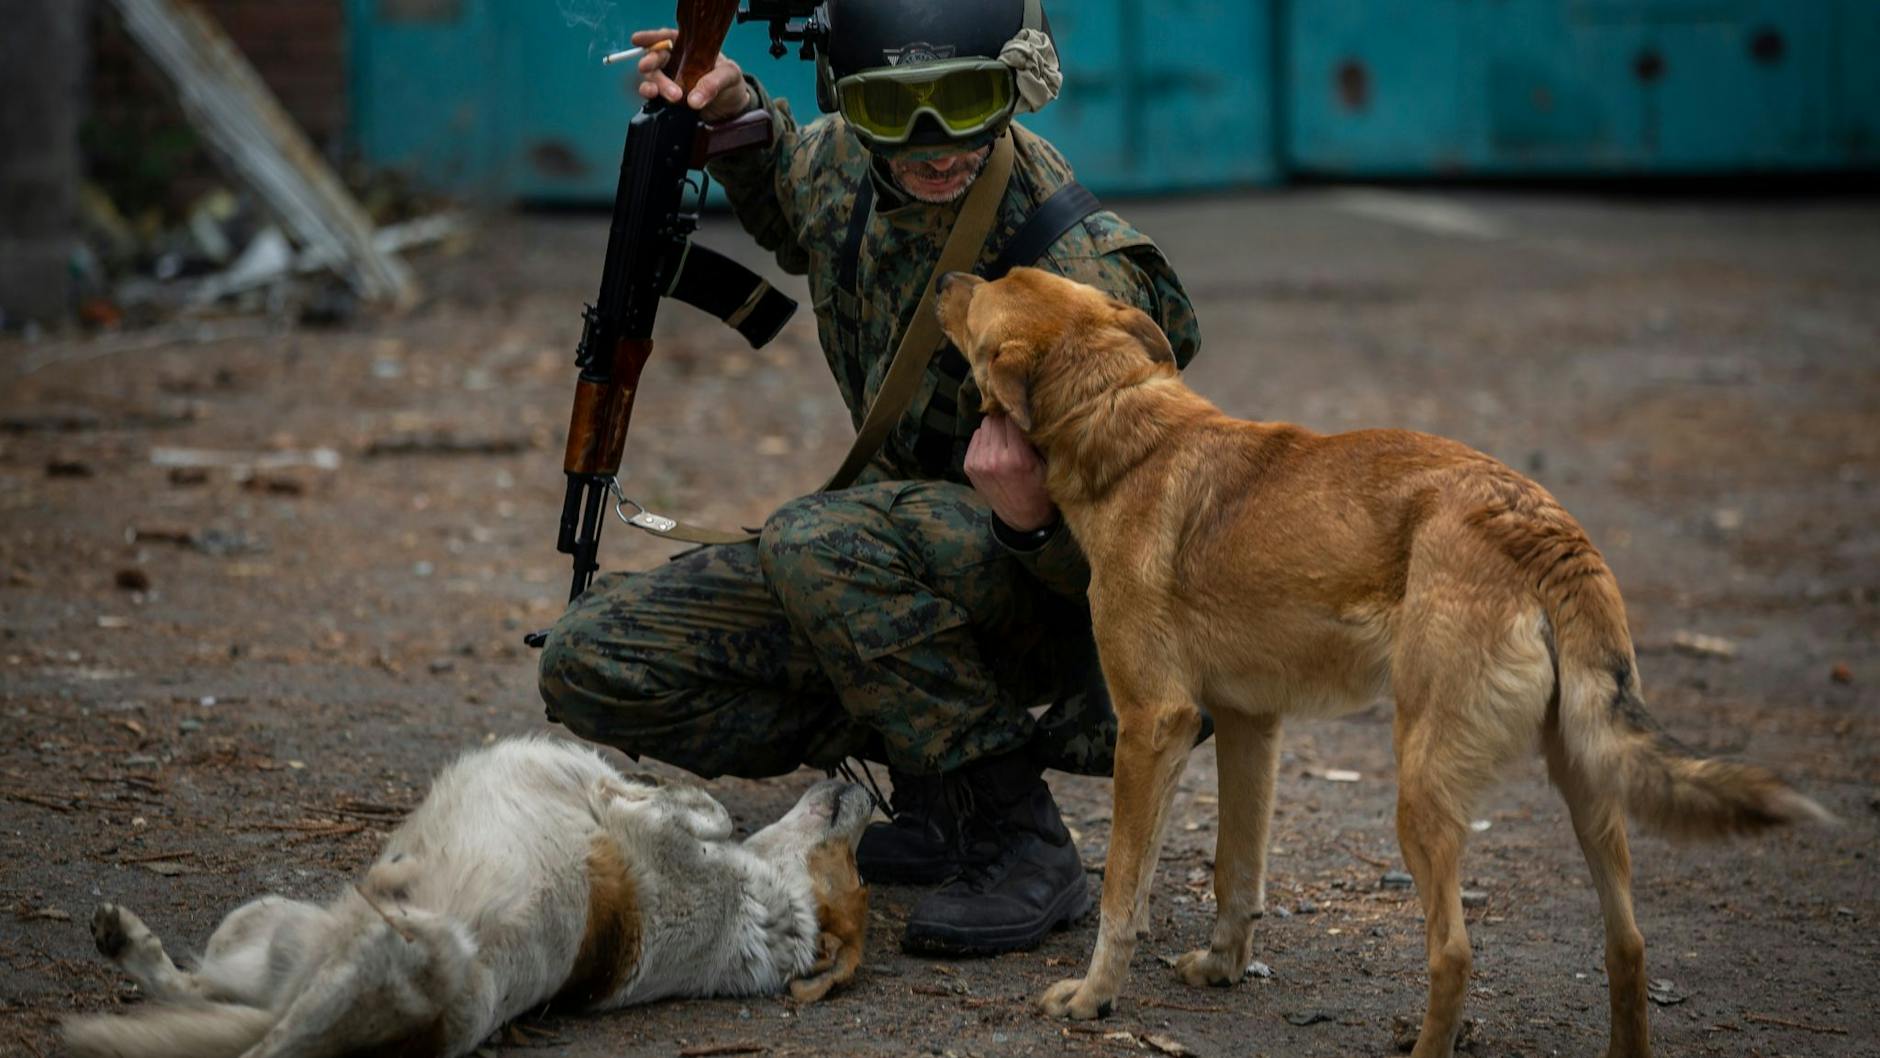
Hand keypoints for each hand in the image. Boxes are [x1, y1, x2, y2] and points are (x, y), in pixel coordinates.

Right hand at [630, 28, 749, 122]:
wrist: (731, 111)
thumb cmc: (731, 85)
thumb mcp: (729, 76)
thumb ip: (713, 84)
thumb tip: (694, 99)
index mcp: (688, 48)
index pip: (667, 38)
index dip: (652, 37)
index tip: (638, 40)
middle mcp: (675, 62)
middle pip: (655, 58)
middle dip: (651, 63)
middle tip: (650, 68)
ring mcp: (670, 81)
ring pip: (651, 78)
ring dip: (653, 84)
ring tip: (670, 95)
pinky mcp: (667, 99)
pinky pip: (653, 96)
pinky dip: (650, 97)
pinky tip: (654, 99)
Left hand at [966, 414, 1055, 532]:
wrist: (1023, 519)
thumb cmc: (1040, 490)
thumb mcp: (1046, 465)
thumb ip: (1035, 440)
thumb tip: (1026, 411)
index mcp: (1016, 458)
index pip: (1012, 417)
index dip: (1019, 414)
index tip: (1025, 415)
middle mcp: (994, 459)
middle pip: (996, 419)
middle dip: (1006, 420)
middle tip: (1015, 428)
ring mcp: (979, 462)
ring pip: (984, 425)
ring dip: (995, 428)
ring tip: (1006, 439)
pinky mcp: (969, 466)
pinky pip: (976, 437)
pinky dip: (985, 438)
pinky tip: (996, 448)